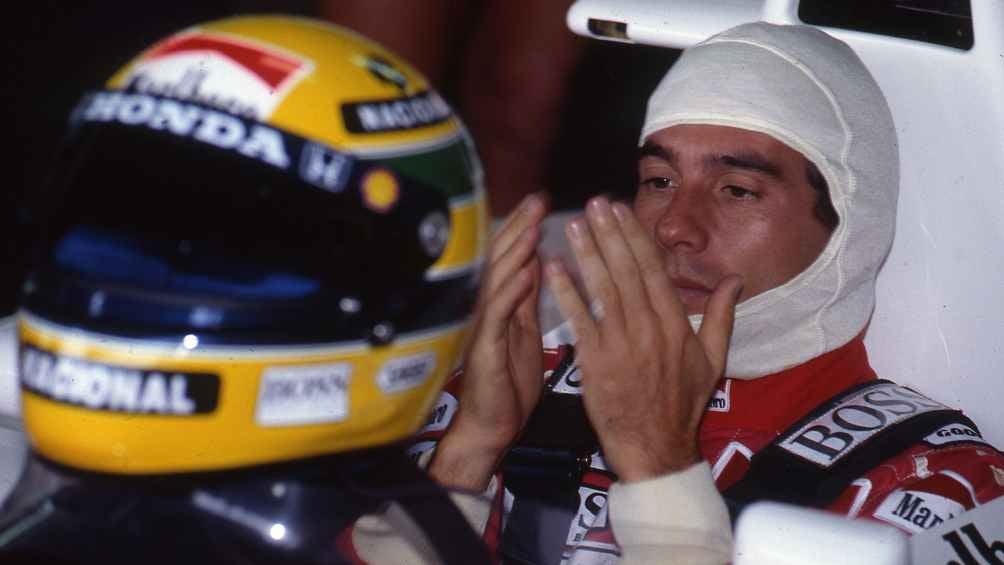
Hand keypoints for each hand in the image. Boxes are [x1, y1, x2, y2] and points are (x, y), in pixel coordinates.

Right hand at [429, 192, 548, 490]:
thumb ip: (526, 297)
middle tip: (537, 198)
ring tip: (532, 225)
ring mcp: (482, 327)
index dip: (524, 227)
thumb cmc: (508, 382)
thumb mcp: (523, 330)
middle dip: (519, 227)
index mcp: (500, 304)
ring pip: (497, 280)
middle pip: (501, 259)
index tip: (541, 200)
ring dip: (515, 251)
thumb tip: (537, 261)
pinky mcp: (484, 348)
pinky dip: (511, 291)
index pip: (510, 257)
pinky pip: (498, 315)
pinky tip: (525, 272)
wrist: (492, 426)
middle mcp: (487, 309)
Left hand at [546, 197, 741, 481]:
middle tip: (595, 204)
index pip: (654, 270)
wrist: (655, 447)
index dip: (635, 237)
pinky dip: (566, 293)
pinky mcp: (595, 362)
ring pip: (603, 289)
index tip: (621, 211)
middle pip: (627, 271)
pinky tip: (553, 268)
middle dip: (610, 234)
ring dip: (587, 254)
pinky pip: (579, 320)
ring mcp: (621, 344)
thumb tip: (735, 279)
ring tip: (575, 225)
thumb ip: (723, 316)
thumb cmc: (683, 405)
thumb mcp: (713, 360)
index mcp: (676, 324)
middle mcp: (649, 328)